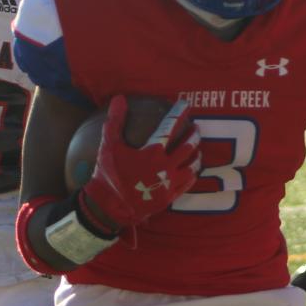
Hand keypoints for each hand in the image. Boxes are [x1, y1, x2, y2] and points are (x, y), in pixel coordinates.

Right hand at [79, 96, 201, 232]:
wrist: (109, 207)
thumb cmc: (108, 174)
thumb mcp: (109, 146)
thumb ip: (115, 121)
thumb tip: (119, 98)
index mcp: (152, 152)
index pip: (170, 126)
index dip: (178, 113)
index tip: (185, 103)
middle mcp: (165, 166)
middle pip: (187, 146)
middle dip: (194, 135)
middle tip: (196, 127)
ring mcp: (169, 183)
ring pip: (192, 165)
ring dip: (196, 155)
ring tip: (197, 149)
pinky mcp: (170, 197)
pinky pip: (187, 183)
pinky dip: (192, 174)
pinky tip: (193, 171)